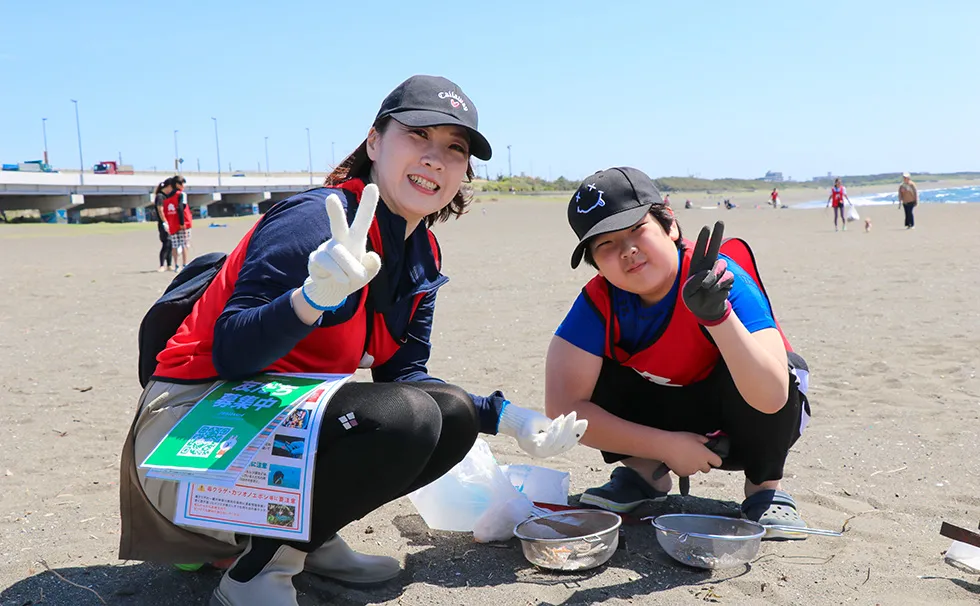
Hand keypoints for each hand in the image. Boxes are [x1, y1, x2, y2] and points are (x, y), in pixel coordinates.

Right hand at [301, 184, 382, 309]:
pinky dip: (339, 275)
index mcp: (356, 238)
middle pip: (338, 225)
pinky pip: (329, 265)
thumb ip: (373, 266)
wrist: (332, 289)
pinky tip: (339, 279)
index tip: (372, 186)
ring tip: (349, 278)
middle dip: (335, 213)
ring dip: (350, 271)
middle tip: (330, 198)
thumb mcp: (368, 274)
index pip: (363, 220)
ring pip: (341, 255)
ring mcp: (326, 247)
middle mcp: (340, 238)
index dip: (368, 204)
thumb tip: (372, 255)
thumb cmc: (352, 276)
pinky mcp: (316, 258)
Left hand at [497, 402, 587, 458]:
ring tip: (568, 416)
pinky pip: (547, 439)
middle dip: (571, 430)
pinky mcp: (530, 443)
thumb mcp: (548, 425)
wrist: (512, 418)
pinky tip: (559, 419)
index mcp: (547, 450)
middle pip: (563, 444)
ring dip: (564, 428)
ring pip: (557, 442)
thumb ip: (560, 428)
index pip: (566, 445)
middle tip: (575, 415)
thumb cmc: (529, 422)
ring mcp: (536, 450)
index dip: (576, 435)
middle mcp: (542, 453)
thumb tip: (579, 425)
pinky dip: (555, 429)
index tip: (584, 422)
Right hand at [661, 431, 722, 476]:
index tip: (711, 457)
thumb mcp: (695, 436)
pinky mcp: (684, 474)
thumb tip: (708, 443)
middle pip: (707, 469)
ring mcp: (692, 470)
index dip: (715, 459)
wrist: (666, 446)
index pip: (718, 462)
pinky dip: (685, 468)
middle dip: (703, 464)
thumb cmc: (680, 439)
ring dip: (693, 465)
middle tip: (696, 456)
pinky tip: (679, 460)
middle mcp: (701, 464)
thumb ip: (705, 441)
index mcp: (706, 455)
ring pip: (696, 470)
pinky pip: (687, 472)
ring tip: (685, 456)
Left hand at [682, 221, 733, 325]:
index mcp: (697, 266)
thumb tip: (707, 274)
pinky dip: (719, 286)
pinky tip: (715, 292)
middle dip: (717, 234)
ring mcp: (719, 272)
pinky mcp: (727, 280)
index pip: (700, 250)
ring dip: (714, 277)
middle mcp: (709, 266)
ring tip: (707, 287)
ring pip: (720, 267)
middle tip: (719, 221)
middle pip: (714, 248)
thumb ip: (695, 282)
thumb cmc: (694, 298)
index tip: (706, 227)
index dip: (703, 239)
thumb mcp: (688, 291)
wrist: (705, 309)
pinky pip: (726, 279)